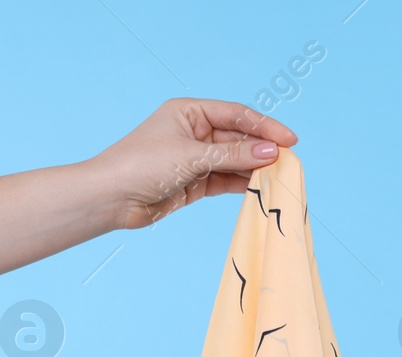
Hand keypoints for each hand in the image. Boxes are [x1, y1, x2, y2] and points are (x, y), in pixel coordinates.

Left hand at [90, 98, 298, 230]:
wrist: (111, 199)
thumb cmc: (141, 165)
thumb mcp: (192, 156)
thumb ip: (234, 155)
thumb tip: (271, 152)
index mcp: (190, 112)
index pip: (236, 115)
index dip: (265, 126)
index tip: (290, 140)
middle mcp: (195, 132)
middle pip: (239, 138)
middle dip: (263, 149)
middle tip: (290, 162)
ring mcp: (196, 158)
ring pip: (235, 160)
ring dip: (256, 168)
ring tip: (281, 177)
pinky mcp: (196, 182)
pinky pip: (227, 180)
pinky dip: (244, 184)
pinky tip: (262, 188)